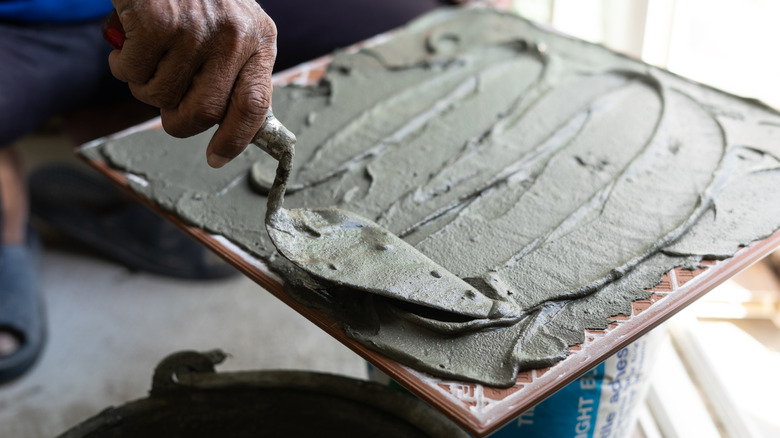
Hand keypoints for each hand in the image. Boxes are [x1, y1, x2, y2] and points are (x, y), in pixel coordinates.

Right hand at [108, 0, 276, 167]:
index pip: (256, 104)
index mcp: (260, 39)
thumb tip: (224, 125)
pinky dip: (123, 65)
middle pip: (205, 112)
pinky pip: (133, 72)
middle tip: (165, 107)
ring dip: (144, 85)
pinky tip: (130, 40)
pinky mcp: (157, 21)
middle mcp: (234, 34)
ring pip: (162, 94)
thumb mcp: (231, 27)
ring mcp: (196, 28)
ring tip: (148, 54)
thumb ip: (233, 70)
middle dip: (178, 121)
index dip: (236, 138)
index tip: (217, 157)